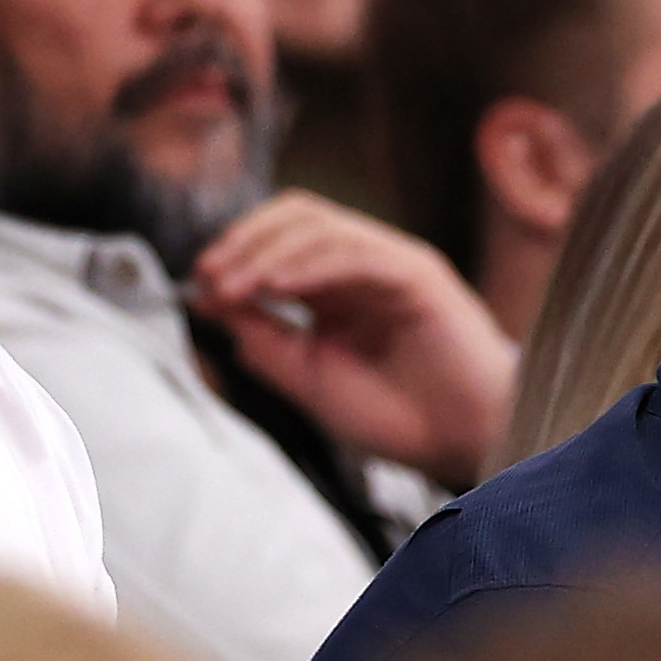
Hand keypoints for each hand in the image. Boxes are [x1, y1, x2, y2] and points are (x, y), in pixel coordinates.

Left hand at [186, 191, 516, 487]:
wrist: (460, 443)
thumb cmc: (397, 417)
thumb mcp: (307, 377)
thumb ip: (261, 338)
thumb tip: (210, 300)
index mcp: (336, 289)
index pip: (278, 240)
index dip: (235, 252)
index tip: (200, 284)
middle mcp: (362, 268)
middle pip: (295, 217)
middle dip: (243, 240)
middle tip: (211, 275)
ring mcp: (391, 265)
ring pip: (320, 226)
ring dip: (267, 251)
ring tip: (234, 285)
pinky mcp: (417, 274)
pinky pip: (356, 252)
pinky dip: (310, 263)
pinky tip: (279, 287)